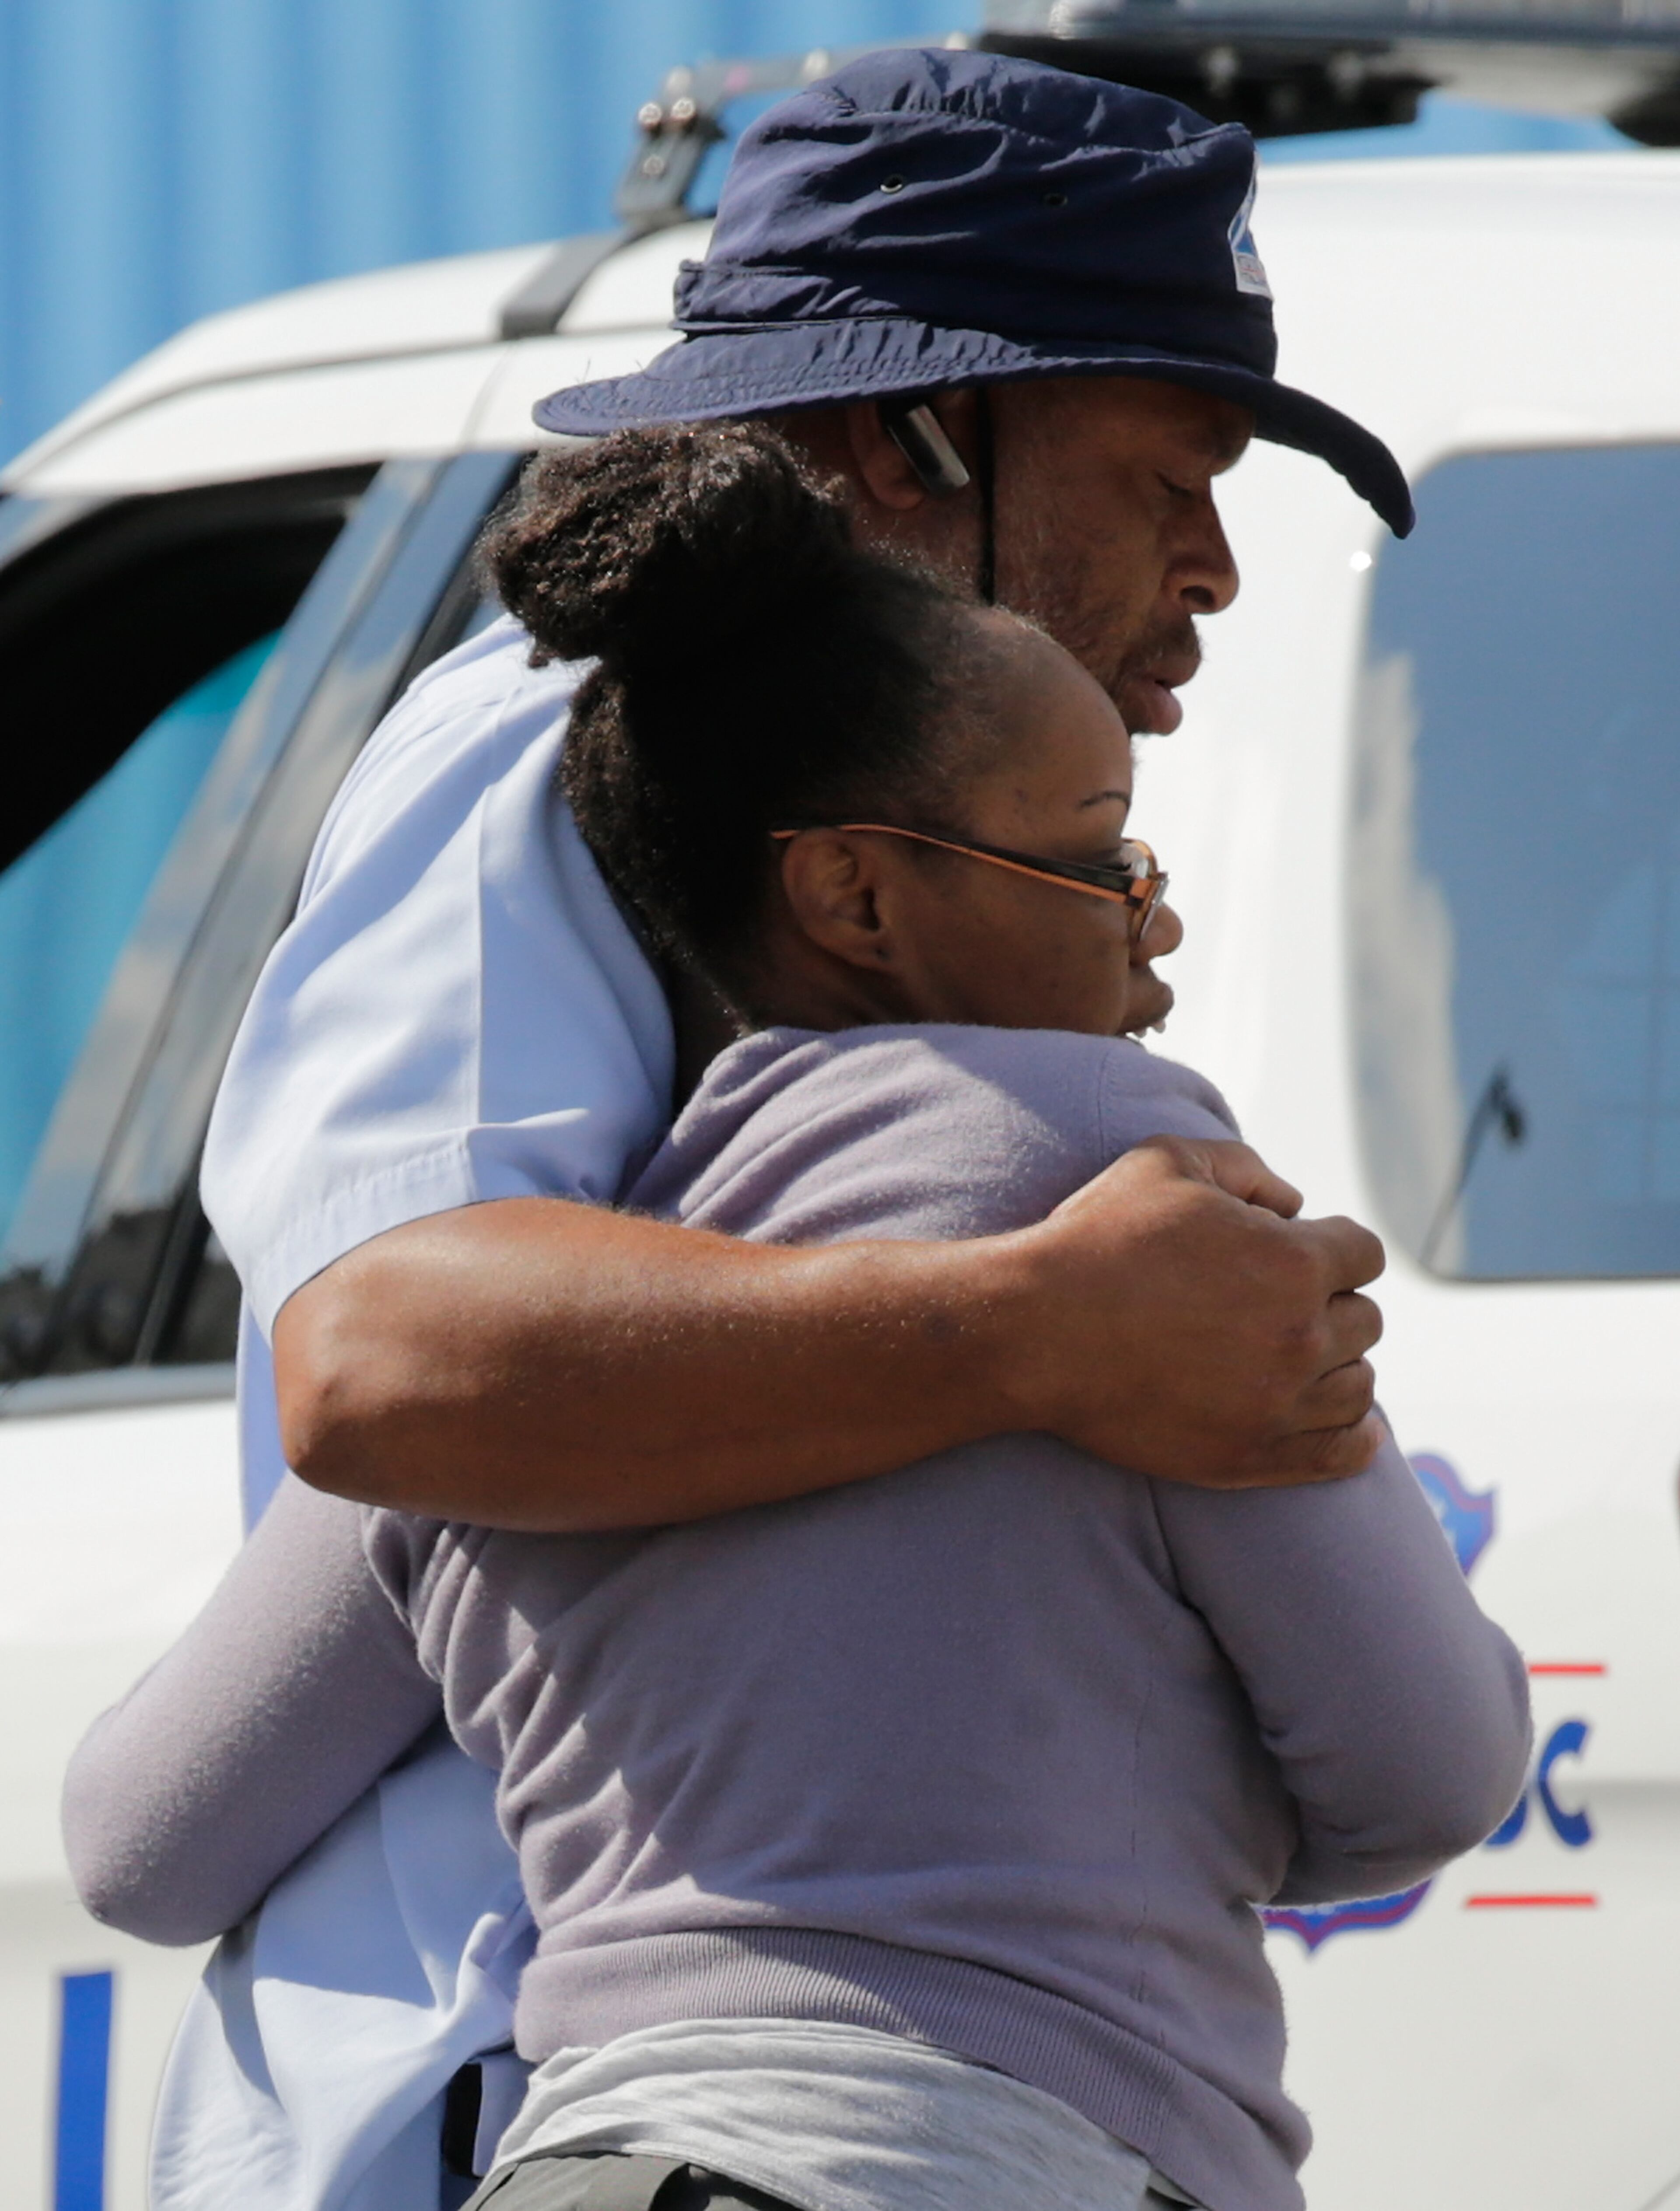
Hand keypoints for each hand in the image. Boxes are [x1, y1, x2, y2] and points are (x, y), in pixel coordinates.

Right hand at [1005, 1135, 1384, 1487]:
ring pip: (1358, 1386)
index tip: (1296, 1254)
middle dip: (1329, 1304)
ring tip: (1296, 1358)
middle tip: (1276, 1305)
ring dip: (1337, 1366)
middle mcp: (1301, 1336)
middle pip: (1364, 1321)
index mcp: (1293, 1261)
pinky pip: (1341, 1455)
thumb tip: (1294, 1204)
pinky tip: (1348, 1425)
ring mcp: (1279, 1404)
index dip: (1331, 1247)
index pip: (1363, 1254)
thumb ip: (1246, 1168)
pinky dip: (1354, 1439)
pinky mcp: (1251, 1456)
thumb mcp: (1166, 1163)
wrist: (1036, 1331)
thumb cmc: (1097, 1240)